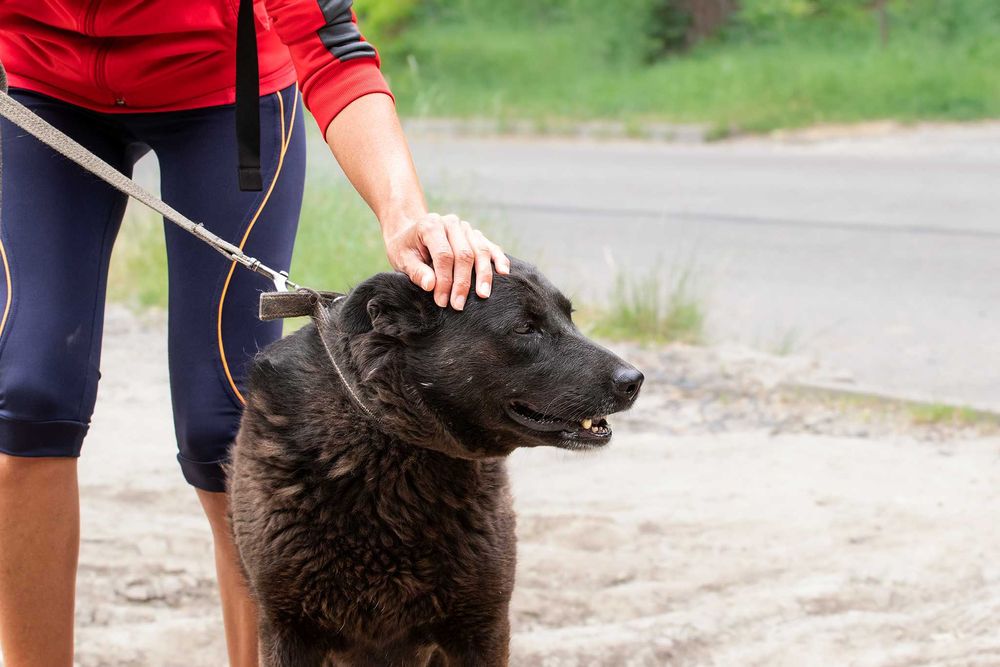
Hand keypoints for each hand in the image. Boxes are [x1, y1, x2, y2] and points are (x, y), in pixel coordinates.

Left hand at [382, 213, 509, 309]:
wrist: (409, 233)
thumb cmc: (405, 249)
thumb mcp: (402, 259)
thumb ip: (416, 271)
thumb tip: (431, 285)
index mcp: (431, 225)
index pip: (444, 255)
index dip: (444, 280)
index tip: (442, 301)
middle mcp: (451, 223)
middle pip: (464, 254)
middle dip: (463, 282)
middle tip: (459, 305)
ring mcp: (466, 228)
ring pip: (480, 250)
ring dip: (484, 275)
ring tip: (483, 295)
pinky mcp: (475, 235)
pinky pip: (490, 247)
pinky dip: (498, 259)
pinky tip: (503, 273)